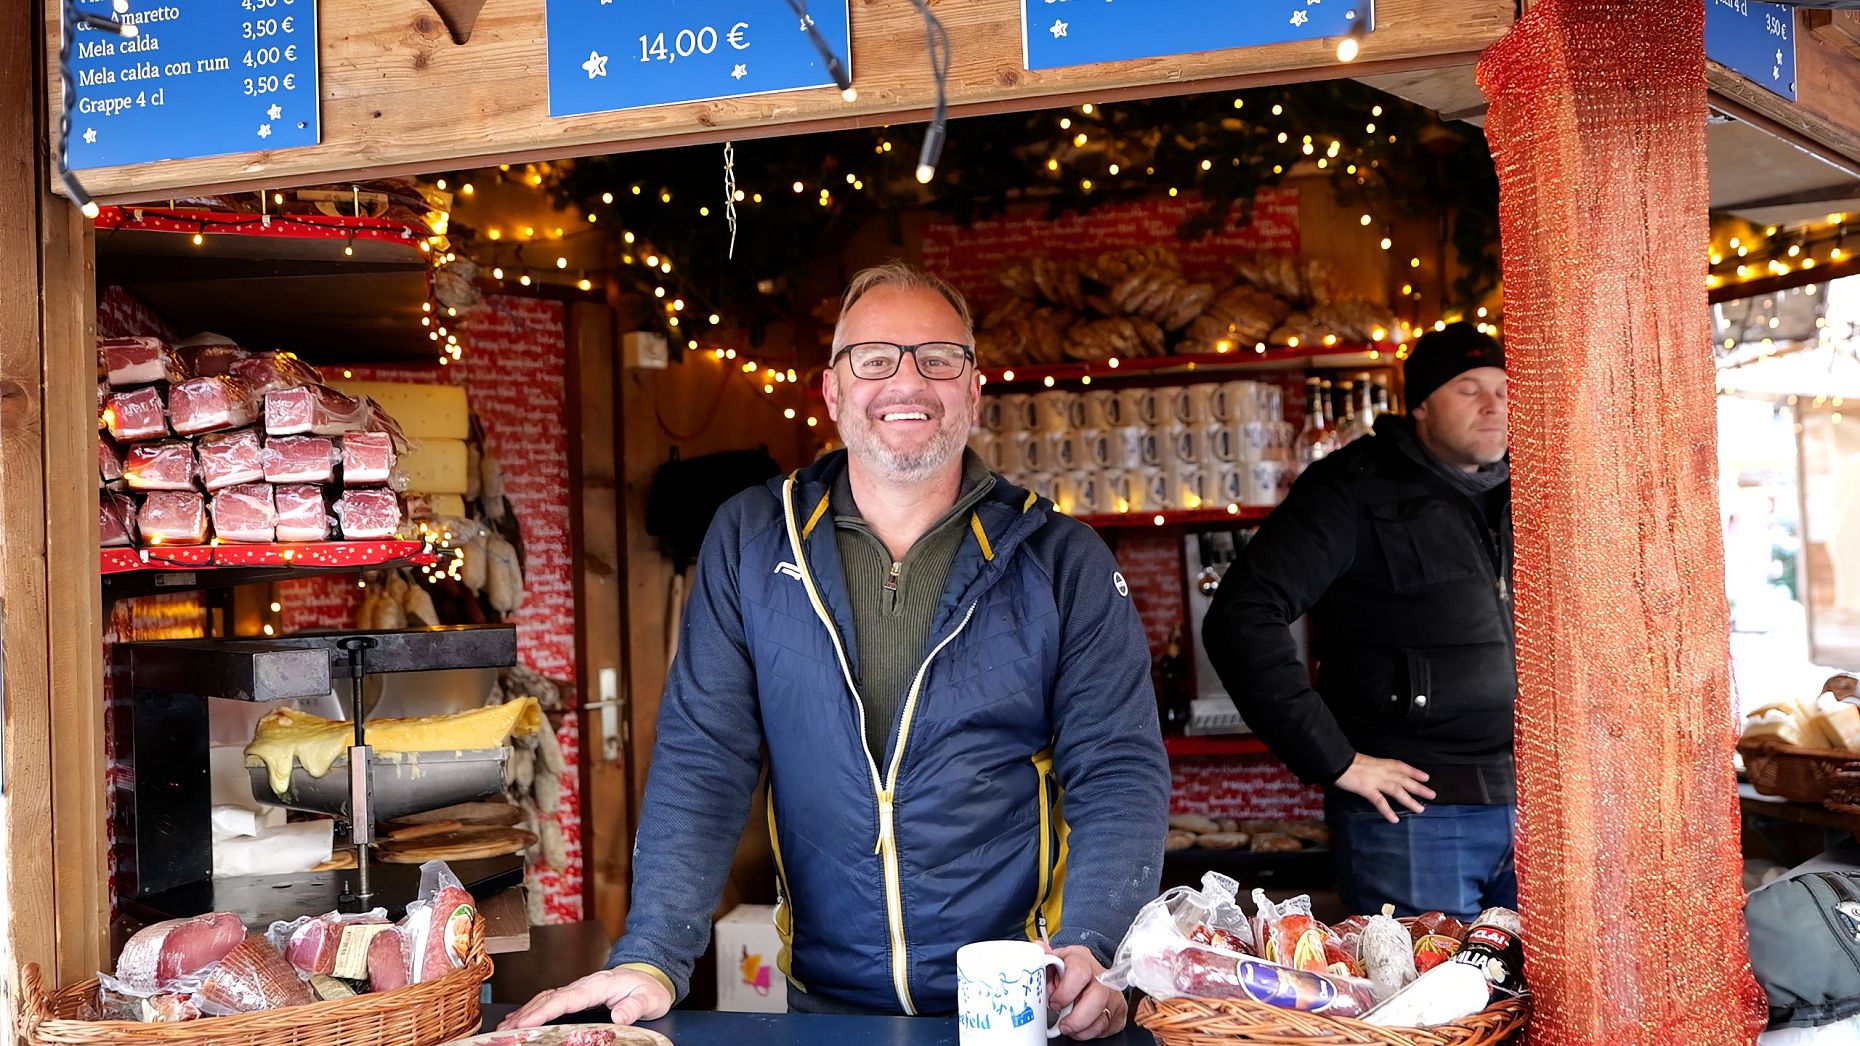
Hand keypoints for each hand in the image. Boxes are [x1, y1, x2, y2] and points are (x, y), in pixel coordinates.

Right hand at [497, 967, 672, 1029]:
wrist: (651, 975)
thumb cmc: (648, 988)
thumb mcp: (648, 999)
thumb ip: (634, 1006)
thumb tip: (619, 1016)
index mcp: (598, 985)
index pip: (566, 999)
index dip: (545, 1011)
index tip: (527, 1021)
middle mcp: (584, 985)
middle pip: (550, 998)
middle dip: (526, 1013)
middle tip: (507, 1030)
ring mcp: (579, 988)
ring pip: (546, 997)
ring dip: (526, 1011)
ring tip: (506, 1026)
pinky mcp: (577, 993)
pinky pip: (551, 999)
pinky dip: (533, 1008)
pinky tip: (522, 1017)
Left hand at [1043, 943, 1126, 1039]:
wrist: (1087, 979)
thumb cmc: (1068, 972)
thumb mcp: (1054, 962)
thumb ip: (1045, 959)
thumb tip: (1038, 948)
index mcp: (1081, 959)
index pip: (1079, 972)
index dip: (1064, 992)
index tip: (1054, 1002)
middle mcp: (1101, 976)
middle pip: (1098, 996)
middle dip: (1077, 1016)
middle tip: (1063, 1023)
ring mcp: (1112, 994)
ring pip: (1102, 1017)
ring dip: (1081, 1028)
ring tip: (1068, 1026)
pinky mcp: (1118, 1011)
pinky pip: (1106, 1027)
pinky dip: (1089, 1032)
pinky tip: (1080, 1028)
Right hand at [1335, 753, 1435, 822]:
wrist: (1334, 760)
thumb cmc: (1346, 761)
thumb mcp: (1363, 761)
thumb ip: (1372, 768)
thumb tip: (1377, 774)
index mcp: (1380, 763)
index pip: (1401, 766)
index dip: (1414, 771)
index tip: (1426, 777)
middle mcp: (1381, 771)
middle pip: (1404, 779)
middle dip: (1419, 787)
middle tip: (1432, 795)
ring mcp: (1375, 780)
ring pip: (1397, 790)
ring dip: (1409, 800)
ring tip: (1420, 809)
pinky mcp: (1366, 789)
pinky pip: (1380, 801)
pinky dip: (1388, 811)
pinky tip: (1394, 819)